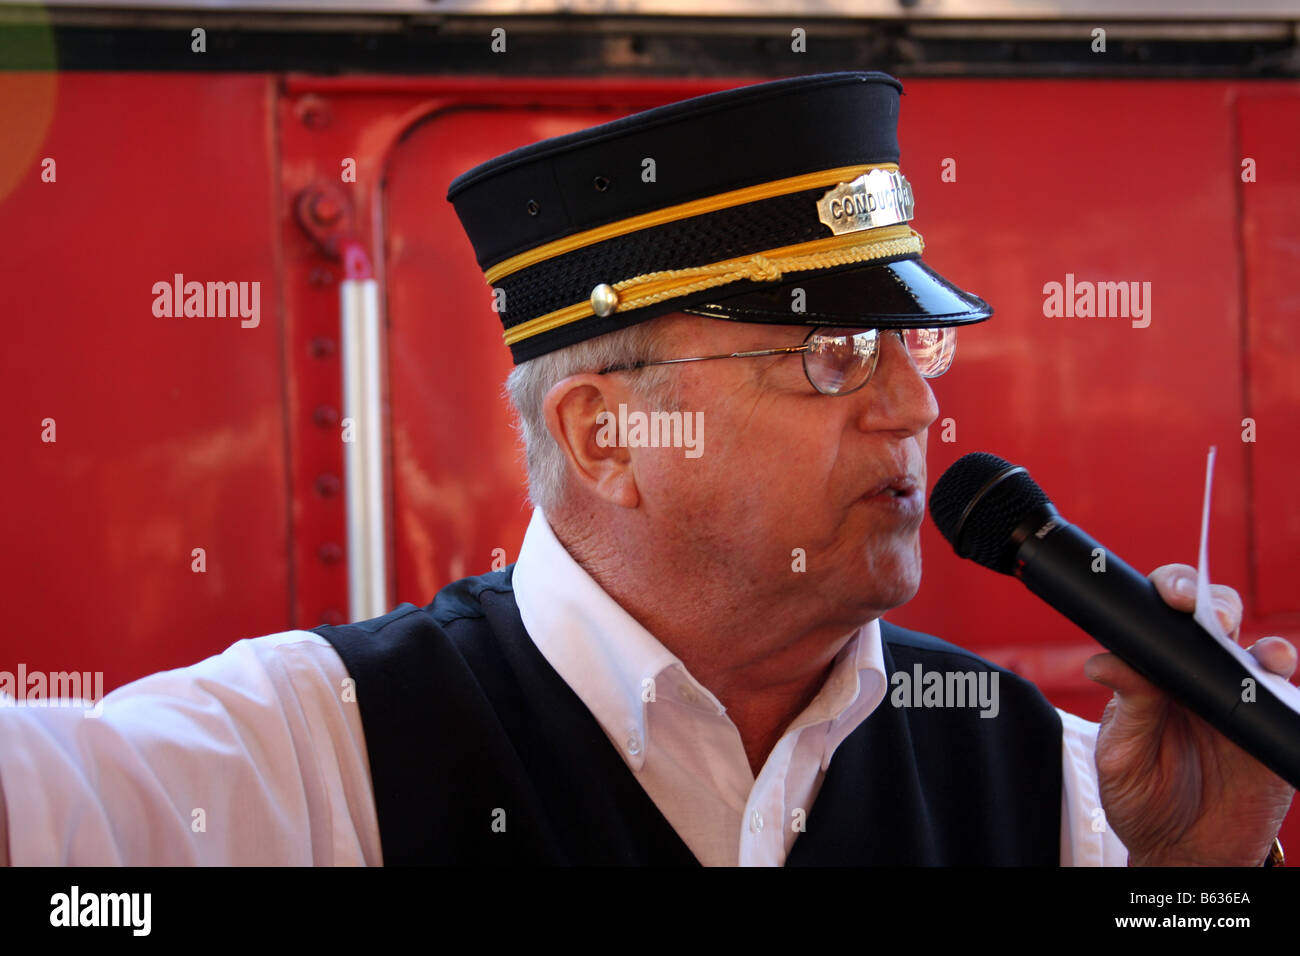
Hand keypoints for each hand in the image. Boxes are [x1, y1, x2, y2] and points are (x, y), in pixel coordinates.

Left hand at [1084, 563, 1296, 865]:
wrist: (1182, 849)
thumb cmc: (1143, 796)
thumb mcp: (1121, 754)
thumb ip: (1126, 708)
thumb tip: (1103, 661)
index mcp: (1155, 670)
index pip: (1162, 615)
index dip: (1170, 592)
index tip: (1169, 596)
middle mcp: (1199, 674)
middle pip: (1218, 617)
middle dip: (1217, 606)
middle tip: (1211, 619)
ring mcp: (1241, 698)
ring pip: (1264, 652)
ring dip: (1266, 647)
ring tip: (1258, 658)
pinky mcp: (1273, 728)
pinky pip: (1290, 698)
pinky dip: (1289, 687)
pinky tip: (1280, 687)